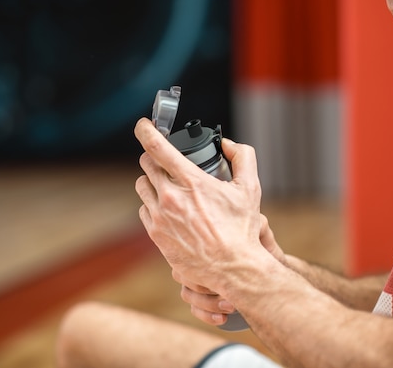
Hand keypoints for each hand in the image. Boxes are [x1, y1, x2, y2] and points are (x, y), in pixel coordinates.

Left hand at [134, 118, 264, 292]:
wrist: (232, 268)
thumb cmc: (241, 230)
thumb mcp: (250, 188)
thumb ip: (243, 157)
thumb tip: (228, 144)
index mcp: (191, 181)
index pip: (157, 147)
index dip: (146, 130)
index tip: (143, 125)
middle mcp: (170, 197)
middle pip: (146, 164)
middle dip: (155, 157)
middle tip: (166, 160)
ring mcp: (160, 217)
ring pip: (142, 186)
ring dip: (152, 180)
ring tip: (168, 186)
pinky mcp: (156, 234)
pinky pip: (144, 210)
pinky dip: (152, 205)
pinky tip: (169, 209)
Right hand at [172, 214, 286, 326]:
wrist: (269, 266)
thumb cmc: (262, 247)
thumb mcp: (260, 231)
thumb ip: (257, 224)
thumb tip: (253, 223)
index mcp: (203, 241)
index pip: (187, 256)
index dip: (202, 272)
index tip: (226, 278)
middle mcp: (195, 259)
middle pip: (184, 276)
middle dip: (206, 290)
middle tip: (231, 298)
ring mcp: (196, 279)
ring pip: (188, 295)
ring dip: (208, 304)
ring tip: (232, 307)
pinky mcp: (202, 297)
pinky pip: (194, 308)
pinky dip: (206, 315)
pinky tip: (223, 319)